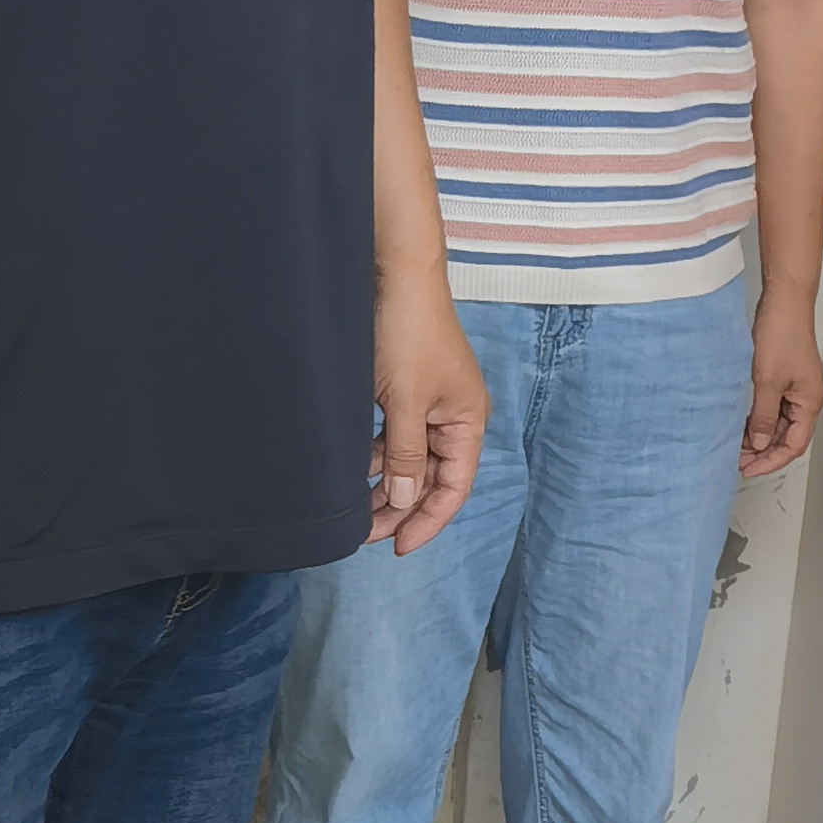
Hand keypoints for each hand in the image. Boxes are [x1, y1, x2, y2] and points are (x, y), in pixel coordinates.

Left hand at [374, 271, 486, 550]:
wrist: (394, 275)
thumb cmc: (409, 332)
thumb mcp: (405, 403)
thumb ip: (404, 456)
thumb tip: (403, 501)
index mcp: (467, 421)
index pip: (453, 487)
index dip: (427, 521)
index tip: (397, 547)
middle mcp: (454, 416)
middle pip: (431, 478)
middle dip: (401, 508)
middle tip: (365, 534)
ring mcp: (431, 403)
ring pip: (411, 460)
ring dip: (387, 485)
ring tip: (355, 509)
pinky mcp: (407, 390)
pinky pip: (396, 436)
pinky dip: (379, 457)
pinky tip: (356, 470)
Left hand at [741, 287, 822, 477]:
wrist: (784, 301)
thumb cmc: (782, 333)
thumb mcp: (767, 382)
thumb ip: (764, 417)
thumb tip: (760, 443)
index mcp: (810, 402)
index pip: (794, 445)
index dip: (771, 461)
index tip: (749, 469)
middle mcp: (807, 397)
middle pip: (788, 437)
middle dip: (763, 451)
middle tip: (738, 460)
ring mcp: (796, 388)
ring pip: (779, 423)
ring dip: (760, 436)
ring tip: (736, 444)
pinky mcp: (785, 377)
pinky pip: (773, 407)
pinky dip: (758, 418)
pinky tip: (741, 422)